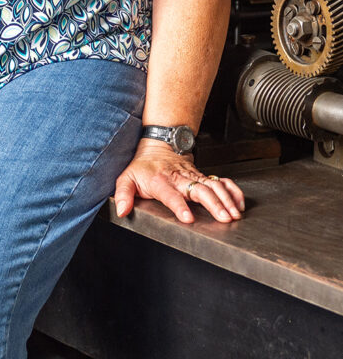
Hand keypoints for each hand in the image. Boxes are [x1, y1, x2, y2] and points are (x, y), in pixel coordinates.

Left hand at [113, 139, 244, 223]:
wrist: (158, 145)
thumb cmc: (143, 166)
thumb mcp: (126, 178)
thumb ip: (123, 194)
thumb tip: (123, 210)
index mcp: (160, 181)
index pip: (171, 195)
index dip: (179, 206)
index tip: (188, 218)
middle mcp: (179, 178)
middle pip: (199, 191)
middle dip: (213, 204)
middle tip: (224, 218)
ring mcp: (193, 176)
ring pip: (213, 186)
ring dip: (226, 199)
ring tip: (235, 214)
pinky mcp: (202, 176)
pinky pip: (221, 181)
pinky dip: (232, 190)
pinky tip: (240, 203)